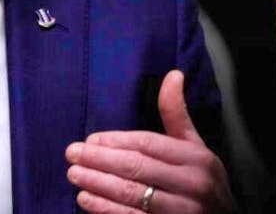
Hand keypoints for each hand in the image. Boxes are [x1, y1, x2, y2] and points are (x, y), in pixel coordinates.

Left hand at [65, 70, 234, 212]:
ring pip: (132, 194)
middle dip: (99, 160)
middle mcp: (192, 184)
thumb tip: (173, 74)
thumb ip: (177, 113)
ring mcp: (182, 211)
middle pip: (136, 167)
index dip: (116, 141)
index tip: (90, 139)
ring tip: (74, 174)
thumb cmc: (203, 180)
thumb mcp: (196, 146)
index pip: (148, 144)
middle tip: (72, 154)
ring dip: (97, 183)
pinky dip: (106, 209)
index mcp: (196, 158)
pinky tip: (86, 199)